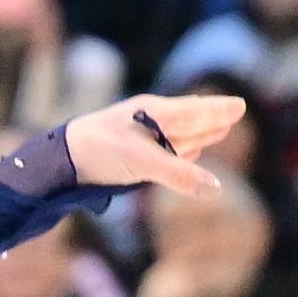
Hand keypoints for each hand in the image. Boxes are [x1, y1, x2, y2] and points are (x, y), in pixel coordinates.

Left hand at [64, 95, 244, 198]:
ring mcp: (138, 139)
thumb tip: (215, 190)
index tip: (239, 106)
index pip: (195, 110)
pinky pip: (160, 151)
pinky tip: (182, 153)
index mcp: (155, 112)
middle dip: (211, 119)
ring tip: (214, 131)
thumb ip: (179, 175)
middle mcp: (149, 122)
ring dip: (196, 134)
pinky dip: (176, 151)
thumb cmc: (99, 151)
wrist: (57, 162)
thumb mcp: (142, 163)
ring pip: (176, 136)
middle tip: (232, 113)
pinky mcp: (127, 157)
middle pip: (189, 121)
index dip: (217, 110)